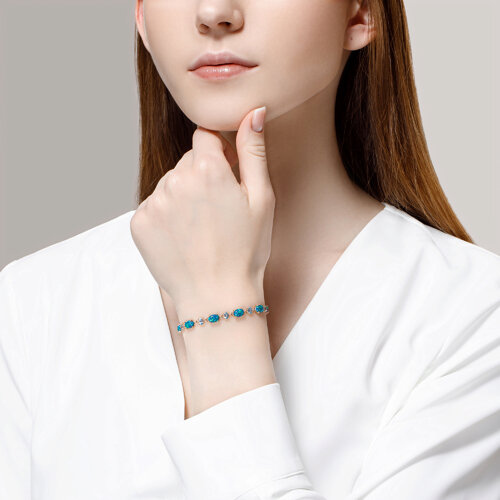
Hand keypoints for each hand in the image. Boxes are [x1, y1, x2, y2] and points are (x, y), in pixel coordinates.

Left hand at [130, 106, 274, 308]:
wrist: (217, 297)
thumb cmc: (246, 250)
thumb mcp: (262, 199)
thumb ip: (254, 150)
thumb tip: (254, 112)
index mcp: (207, 169)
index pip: (205, 138)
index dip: (219, 156)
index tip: (227, 180)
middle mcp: (175, 180)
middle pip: (187, 162)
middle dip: (201, 177)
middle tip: (217, 212)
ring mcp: (153, 202)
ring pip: (169, 184)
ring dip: (183, 196)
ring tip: (200, 229)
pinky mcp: (138, 223)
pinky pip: (154, 206)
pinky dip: (166, 216)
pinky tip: (183, 238)